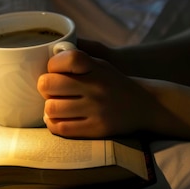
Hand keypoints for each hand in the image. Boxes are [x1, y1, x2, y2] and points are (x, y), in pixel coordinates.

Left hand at [37, 49, 156, 137]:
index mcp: (96, 67)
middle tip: (51, 91)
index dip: (52, 65)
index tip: (55, 71)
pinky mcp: (96, 129)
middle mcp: (97, 87)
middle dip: (45, 87)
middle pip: (49, 84)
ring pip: (51, 108)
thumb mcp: (100, 65)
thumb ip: (76, 61)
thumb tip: (46, 61)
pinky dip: (53, 124)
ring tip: (57, 106)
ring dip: (50, 107)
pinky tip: (59, 119)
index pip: (65, 59)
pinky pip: (61, 128)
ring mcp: (96, 109)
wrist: (144, 105)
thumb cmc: (113, 83)